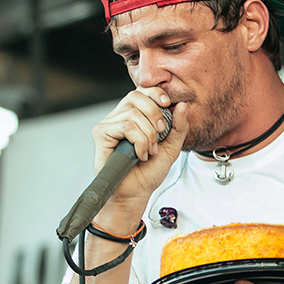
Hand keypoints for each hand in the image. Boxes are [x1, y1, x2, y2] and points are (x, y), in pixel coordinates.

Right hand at [91, 87, 187, 203]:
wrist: (136, 192)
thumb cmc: (149, 170)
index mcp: (134, 115)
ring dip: (148, 135)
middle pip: (136, 96)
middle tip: (160, 134)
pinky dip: (139, 142)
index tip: (168, 104)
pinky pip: (125, 127)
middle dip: (154, 113)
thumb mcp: (172, 146)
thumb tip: (182, 105)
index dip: (155, 93)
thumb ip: (179, 126)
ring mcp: (108, 124)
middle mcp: (119, 116)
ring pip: (133, 114)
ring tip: (149, 151)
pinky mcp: (101, 134)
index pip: (142, 91)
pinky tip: (139, 155)